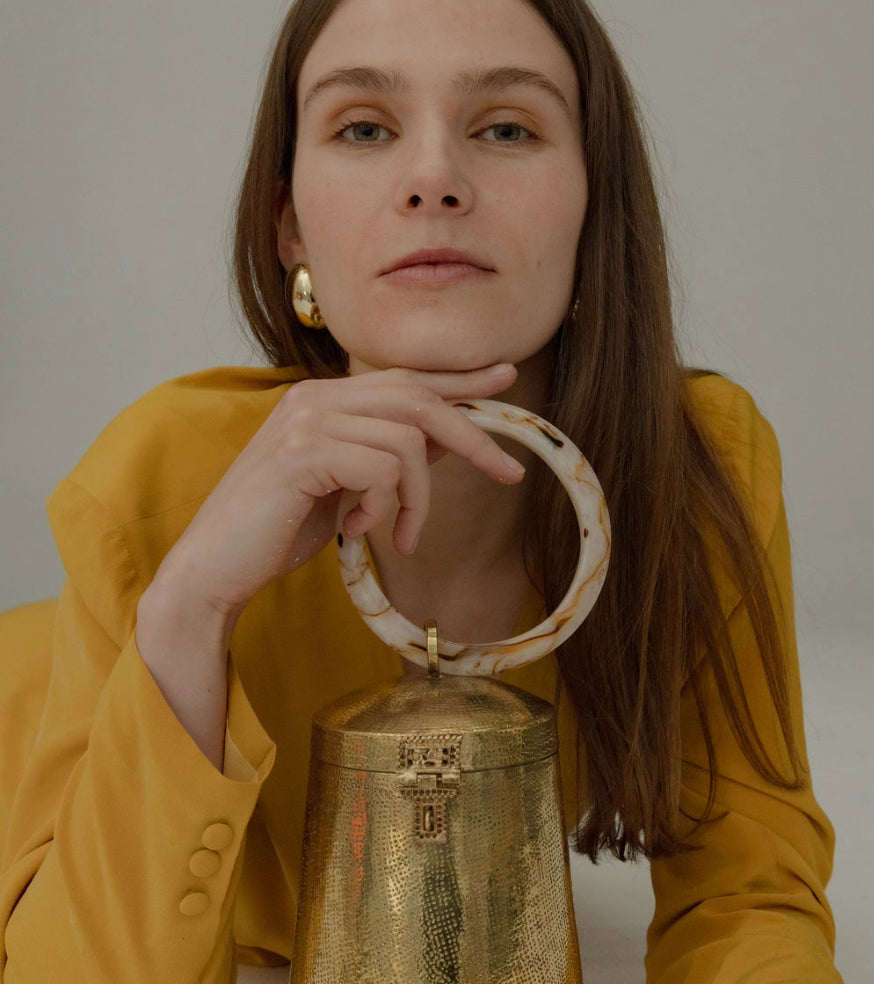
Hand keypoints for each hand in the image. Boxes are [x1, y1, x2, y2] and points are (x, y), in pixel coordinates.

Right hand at [156, 363, 522, 618]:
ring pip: (408, 441)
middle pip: (419, 399)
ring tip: (398, 534)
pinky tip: (358, 529)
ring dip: (418, 498)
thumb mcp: (343, 486)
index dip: (460, 378)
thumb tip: (440, 435)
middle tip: (508, 473)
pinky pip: (382, 470)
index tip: (506, 376)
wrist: (214, 566)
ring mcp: (307, 422)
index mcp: (322, 400)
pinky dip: (385, 507)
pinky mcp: (303, 455)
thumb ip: (383, 454)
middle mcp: (314, 398)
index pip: (405, 378)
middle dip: (473, 436)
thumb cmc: (277, 529)